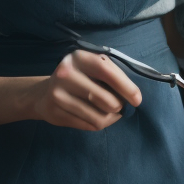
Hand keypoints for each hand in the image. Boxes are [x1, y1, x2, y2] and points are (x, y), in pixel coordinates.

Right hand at [27, 50, 141, 131]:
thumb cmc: (80, 78)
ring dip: (109, 118)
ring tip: (107, 112)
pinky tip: (93, 116)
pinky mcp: (54, 111)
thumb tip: (134, 96)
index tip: (137, 100)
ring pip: (98, 117)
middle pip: (106, 99)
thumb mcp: (92, 68)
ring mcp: (58, 93)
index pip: (106, 70)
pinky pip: (88, 125)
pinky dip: (97, 124)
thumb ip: (112, 74)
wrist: (46, 93)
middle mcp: (66, 73)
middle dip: (118, 106)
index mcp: (79, 57)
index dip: (125, 86)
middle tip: (118, 106)